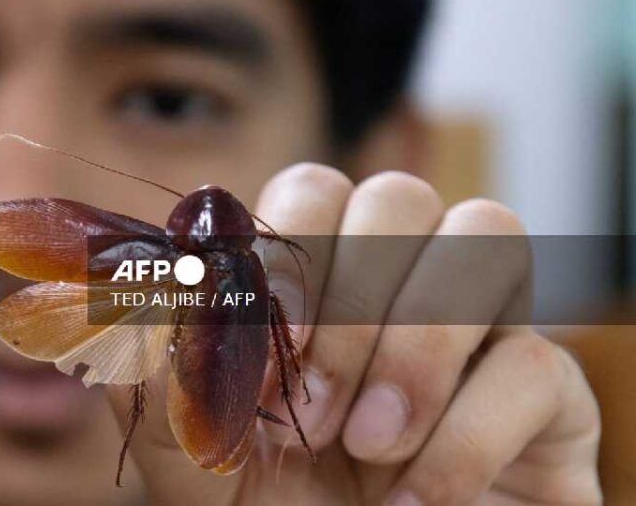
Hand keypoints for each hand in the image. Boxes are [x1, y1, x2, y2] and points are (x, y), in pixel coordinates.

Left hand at [109, 164, 601, 504]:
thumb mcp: (197, 459)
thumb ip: (158, 377)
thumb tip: (120, 299)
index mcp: (315, 284)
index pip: (310, 193)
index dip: (288, 252)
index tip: (264, 343)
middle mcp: (399, 286)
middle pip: (398, 196)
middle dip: (351, 301)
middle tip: (314, 408)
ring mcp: (480, 329)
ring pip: (482, 236)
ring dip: (416, 346)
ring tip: (368, 445)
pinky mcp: (549, 393)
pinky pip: (534, 362)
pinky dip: (466, 435)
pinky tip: (415, 498)